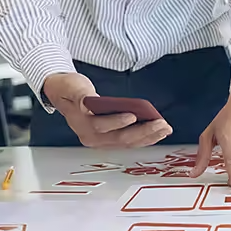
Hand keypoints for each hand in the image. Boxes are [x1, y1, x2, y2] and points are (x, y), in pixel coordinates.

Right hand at [43, 73, 171, 147]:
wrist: (65, 96)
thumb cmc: (70, 89)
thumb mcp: (72, 87)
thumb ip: (80, 96)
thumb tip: (87, 103)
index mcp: (81, 123)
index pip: (100, 126)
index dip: (117, 122)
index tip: (132, 115)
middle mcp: (91, 137)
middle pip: (120, 138)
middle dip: (142, 131)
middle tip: (160, 123)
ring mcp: (102, 141)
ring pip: (128, 142)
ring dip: (149, 136)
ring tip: (165, 128)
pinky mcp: (111, 140)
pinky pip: (130, 142)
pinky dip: (145, 138)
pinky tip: (159, 132)